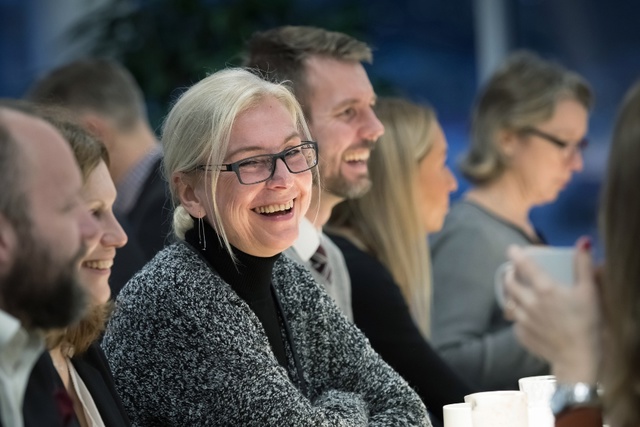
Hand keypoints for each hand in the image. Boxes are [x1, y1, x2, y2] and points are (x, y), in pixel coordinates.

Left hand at [503, 237, 601, 383]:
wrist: (578, 358)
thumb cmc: (586, 323)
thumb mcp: (589, 292)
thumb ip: (583, 266)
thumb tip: (583, 243)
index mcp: (545, 289)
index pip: (524, 265)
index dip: (516, 255)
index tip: (511, 250)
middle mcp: (529, 302)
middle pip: (509, 283)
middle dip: (509, 274)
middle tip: (513, 271)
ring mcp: (522, 320)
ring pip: (509, 302)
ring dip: (511, 295)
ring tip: (517, 292)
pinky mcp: (520, 334)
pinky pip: (514, 321)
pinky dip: (517, 315)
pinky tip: (525, 315)